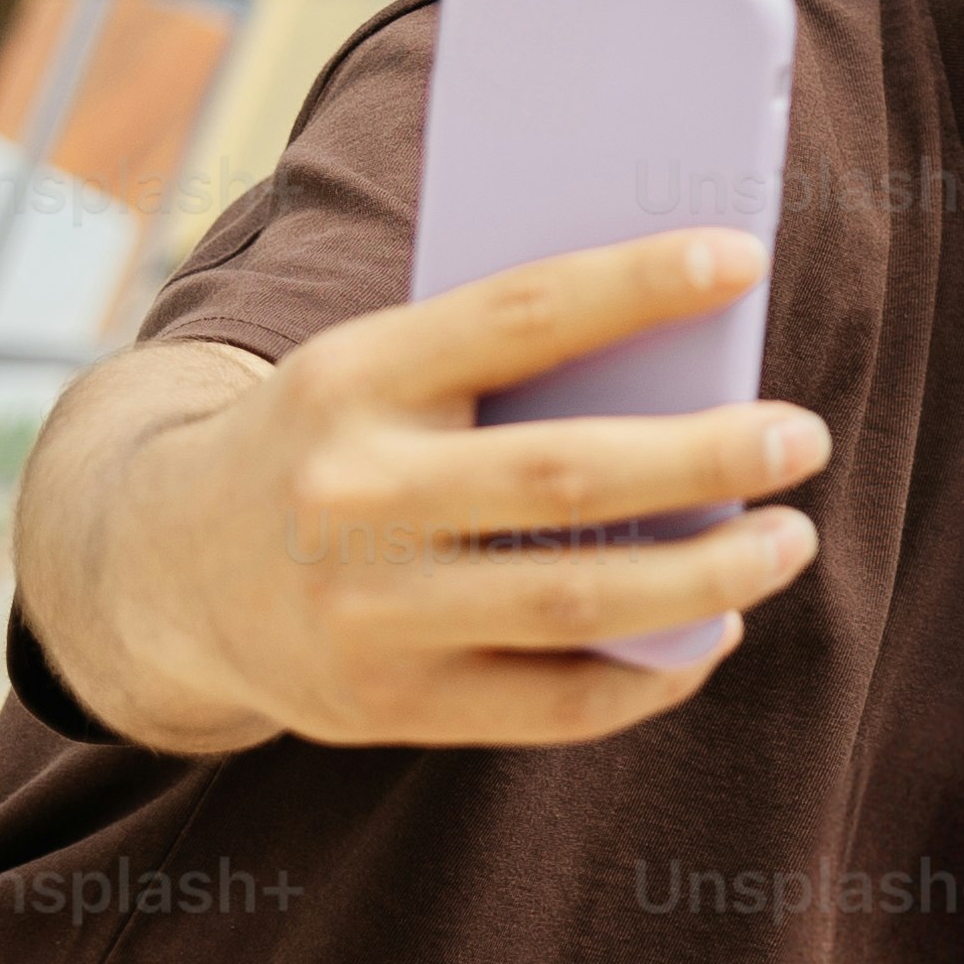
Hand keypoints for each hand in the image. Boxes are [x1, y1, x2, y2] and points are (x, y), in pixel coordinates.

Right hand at [153, 230, 833, 744]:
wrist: (162, 569)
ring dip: (710, 577)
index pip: (516, 315)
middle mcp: (351, 496)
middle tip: (802, 438)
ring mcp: (368, 613)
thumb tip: (687, 359)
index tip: (743, 258)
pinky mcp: (388, 705)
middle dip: (706, 458)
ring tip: (787, 541)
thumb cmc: (326, 443)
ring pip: (579, 605)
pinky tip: (711, 632)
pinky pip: (556, 704)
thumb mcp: (371, 372)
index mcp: (350, 377)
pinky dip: (655, 672)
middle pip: (567, 479)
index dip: (637, 284)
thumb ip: (490, 367)